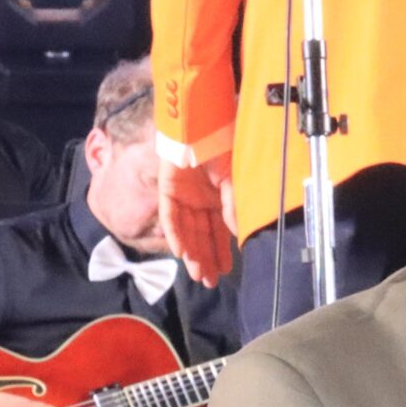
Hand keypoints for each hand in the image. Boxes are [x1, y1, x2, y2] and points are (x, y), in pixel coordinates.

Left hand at [157, 147, 235, 288]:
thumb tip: (237, 235)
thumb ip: (232, 207)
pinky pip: (170, 217)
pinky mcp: (167, 190)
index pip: (218, 231)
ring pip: (186, 230)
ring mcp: (182, 196)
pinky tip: (181, 253)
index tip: (224, 270)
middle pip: (201, 235)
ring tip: (198, 274)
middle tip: (209, 281)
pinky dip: (175, 234)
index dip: (220, 251)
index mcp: (216, 198)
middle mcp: (199, 201)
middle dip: (205, 258)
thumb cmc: (221, 147)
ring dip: (192, 252)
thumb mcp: (232, 181)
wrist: (200, 125)